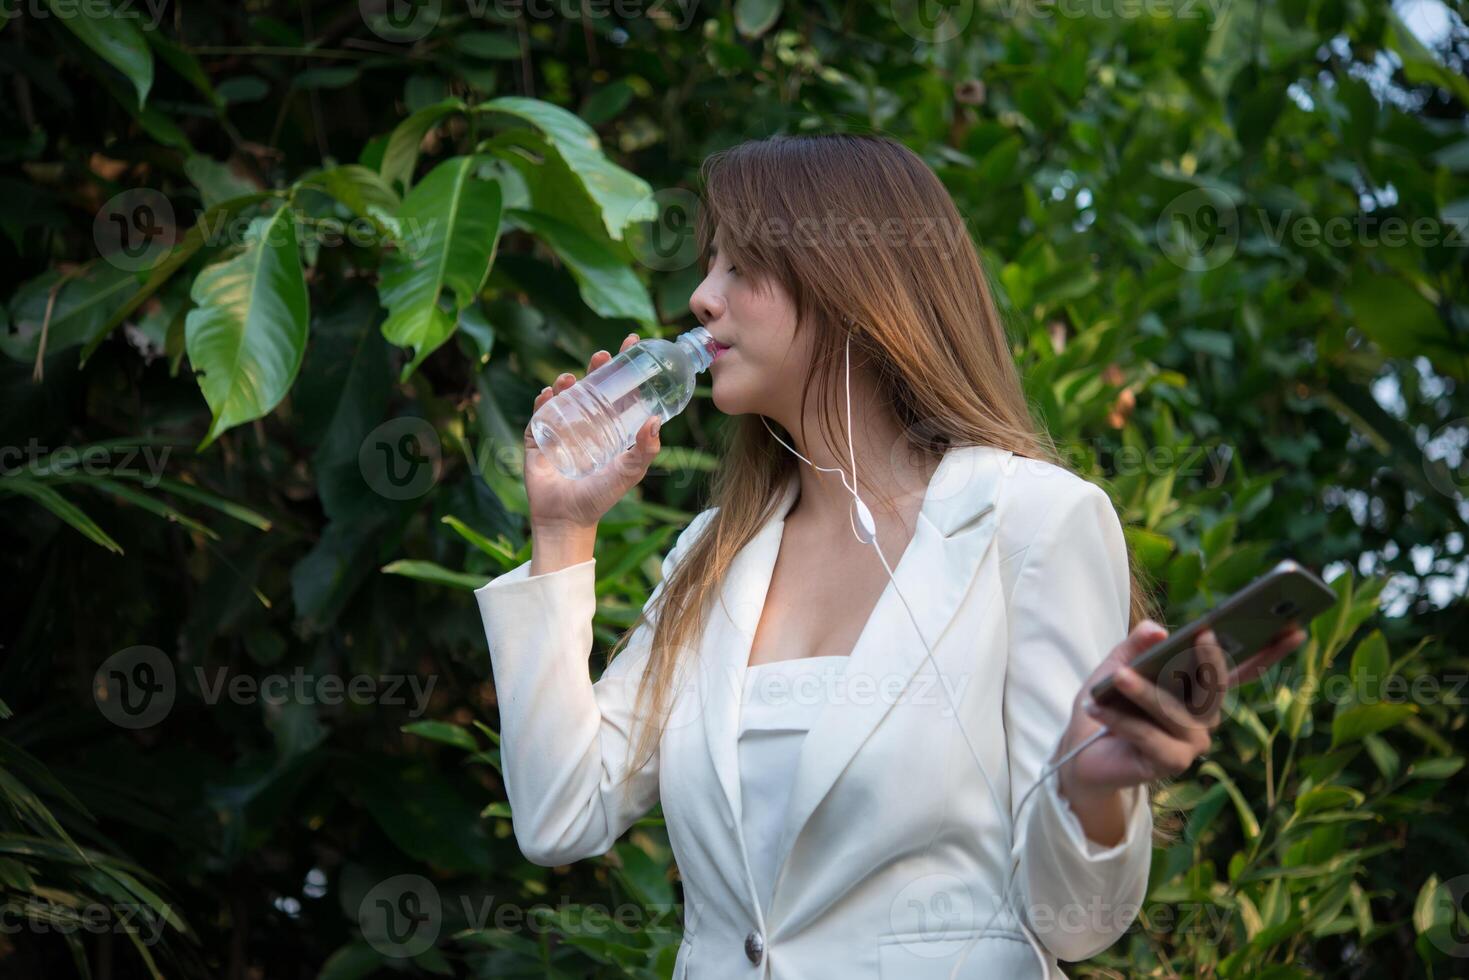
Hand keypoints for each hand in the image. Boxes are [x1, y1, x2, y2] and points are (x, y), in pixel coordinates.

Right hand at [524, 332, 662, 531]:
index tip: (634, 341)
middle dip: (596, 366)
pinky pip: (538, 415)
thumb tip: (656, 419)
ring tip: (571, 379)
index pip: (619, 388)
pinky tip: (547, 395)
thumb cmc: (600, 496)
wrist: (566, 519)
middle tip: (602, 355)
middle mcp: (586, 422)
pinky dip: (542, 403)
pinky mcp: (537, 438)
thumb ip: (645, 449)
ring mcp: (559, 428)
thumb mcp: (630, 471)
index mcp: (609, 425)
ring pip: (563, 396)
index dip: (626, 365)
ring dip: (566, 383)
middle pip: (592, 385)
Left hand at [1058, 619, 1307, 796]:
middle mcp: (1205, 717)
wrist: (1080, 750)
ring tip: (1117, 677)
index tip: (1297, 626)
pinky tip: (1097, 707)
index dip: (1270, 650)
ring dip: (1144, 693)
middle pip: (1216, 687)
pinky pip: (1150, 737)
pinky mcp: (1172, 763)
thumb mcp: (1117, 664)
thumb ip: (1137, 645)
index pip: (1241, 668)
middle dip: (1210, 660)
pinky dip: (1122, 720)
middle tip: (1203, 635)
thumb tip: (1159, 629)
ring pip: (1177, 712)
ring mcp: (1192, 742)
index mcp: (1199, 688)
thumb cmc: (1108, 701)